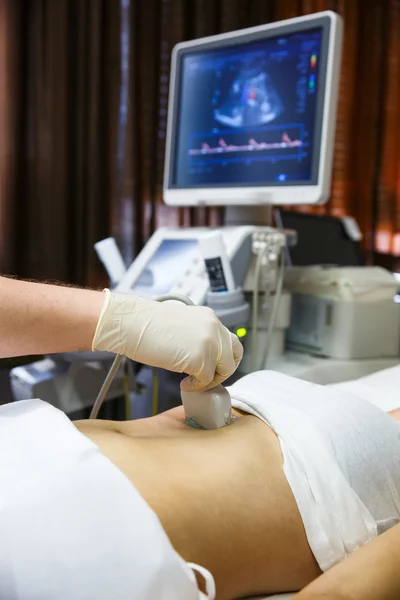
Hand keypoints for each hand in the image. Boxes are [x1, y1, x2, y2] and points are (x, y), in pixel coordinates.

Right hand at [92, 291, 242, 390]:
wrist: (131, 324)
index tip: (215, 367)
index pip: (230, 340)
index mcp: (209, 318)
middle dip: (223, 371)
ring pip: (223, 369)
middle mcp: (214, 327)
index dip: (225, 357)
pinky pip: (206, 380)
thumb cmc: (147, 326)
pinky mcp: (200, 358)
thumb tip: (205, 357)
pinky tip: (182, 383)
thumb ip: (198, 336)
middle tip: (207, 378)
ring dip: (209, 380)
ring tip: (191, 382)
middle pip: (234, 355)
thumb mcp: (182, 325)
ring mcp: (209, 343)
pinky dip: (196, 386)